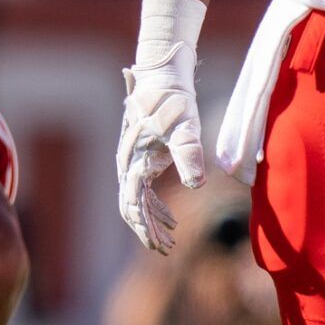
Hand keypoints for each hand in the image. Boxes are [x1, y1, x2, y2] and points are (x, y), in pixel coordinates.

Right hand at [117, 44, 205, 253]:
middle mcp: (128, 164)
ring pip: (137, 201)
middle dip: (147, 230)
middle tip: (166, 251)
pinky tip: (173, 219)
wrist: (163, 74)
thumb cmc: (173, 99)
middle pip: (132, 208)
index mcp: (133, 161)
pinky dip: (156, 207)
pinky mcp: (143, 158)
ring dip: (152, 222)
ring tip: (170, 241)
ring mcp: (133, 162)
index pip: (134, 204)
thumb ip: (189, 154)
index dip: (145, 227)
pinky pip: (145, 190)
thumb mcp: (184, 126)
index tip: (160, 246)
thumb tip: (197, 184)